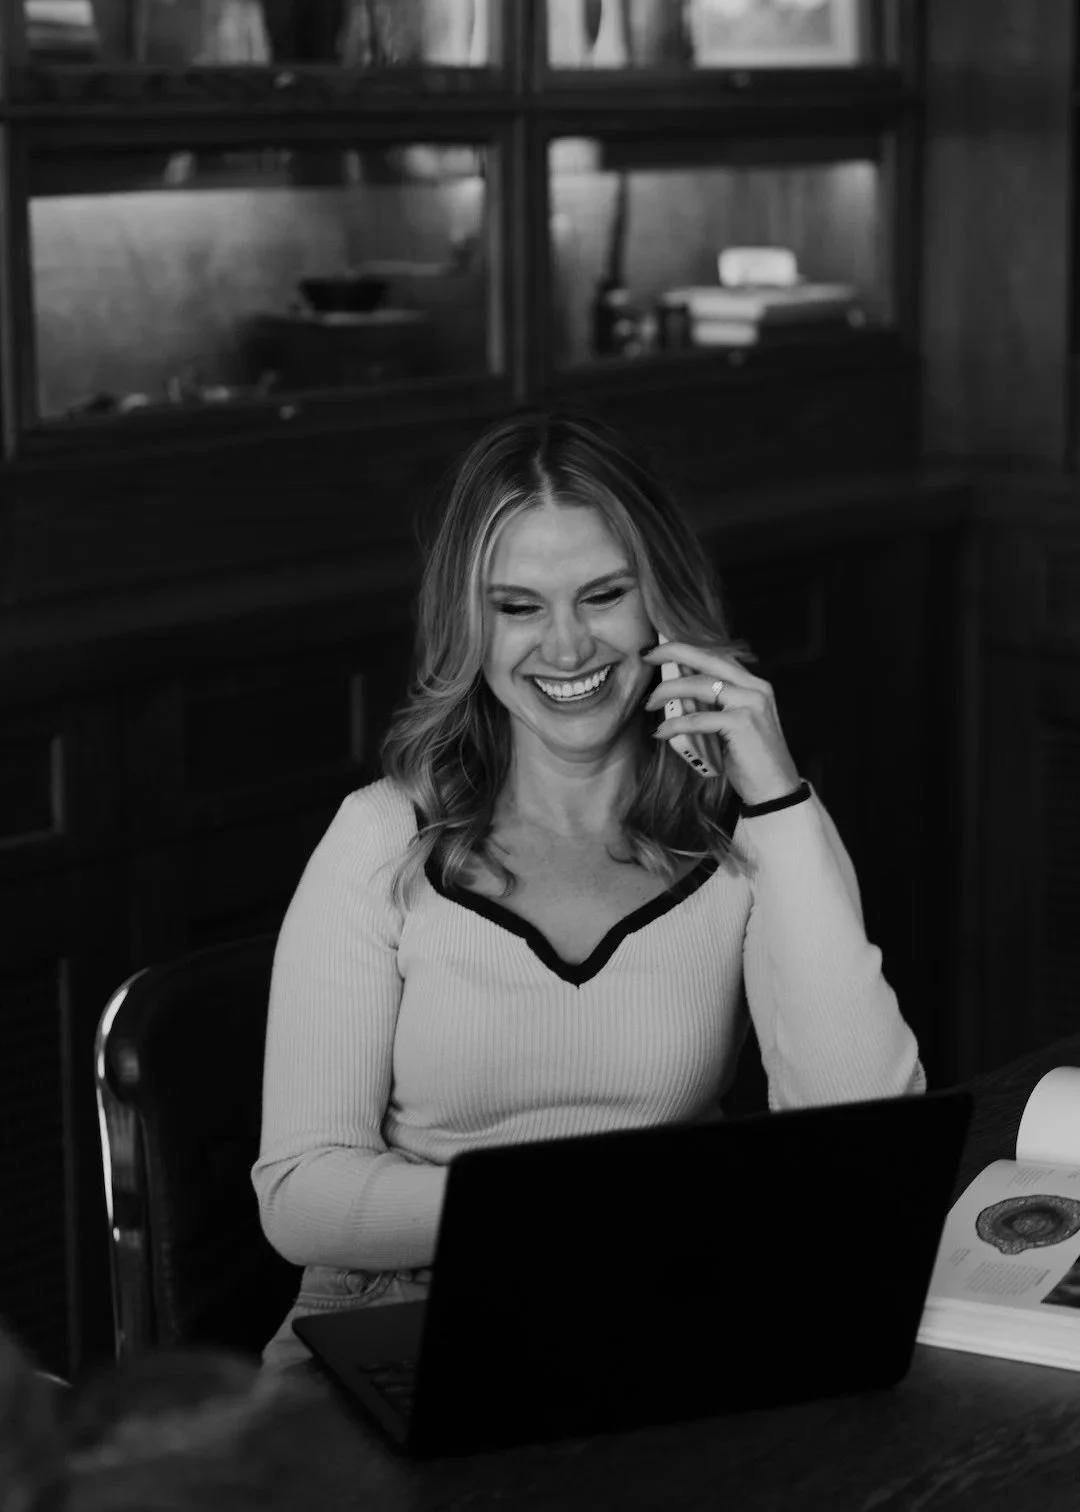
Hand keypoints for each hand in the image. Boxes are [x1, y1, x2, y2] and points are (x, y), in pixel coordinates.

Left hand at [640, 643, 801, 807]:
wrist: (775, 788)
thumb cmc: (751, 759)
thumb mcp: (735, 723)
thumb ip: (716, 704)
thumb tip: (679, 692)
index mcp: (754, 684)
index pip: (717, 656)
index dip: (688, 649)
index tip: (661, 650)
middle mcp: (755, 688)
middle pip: (708, 659)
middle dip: (674, 652)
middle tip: (647, 655)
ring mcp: (750, 704)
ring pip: (700, 685)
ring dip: (668, 691)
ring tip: (650, 704)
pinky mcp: (741, 724)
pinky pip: (698, 719)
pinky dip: (675, 724)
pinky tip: (662, 731)